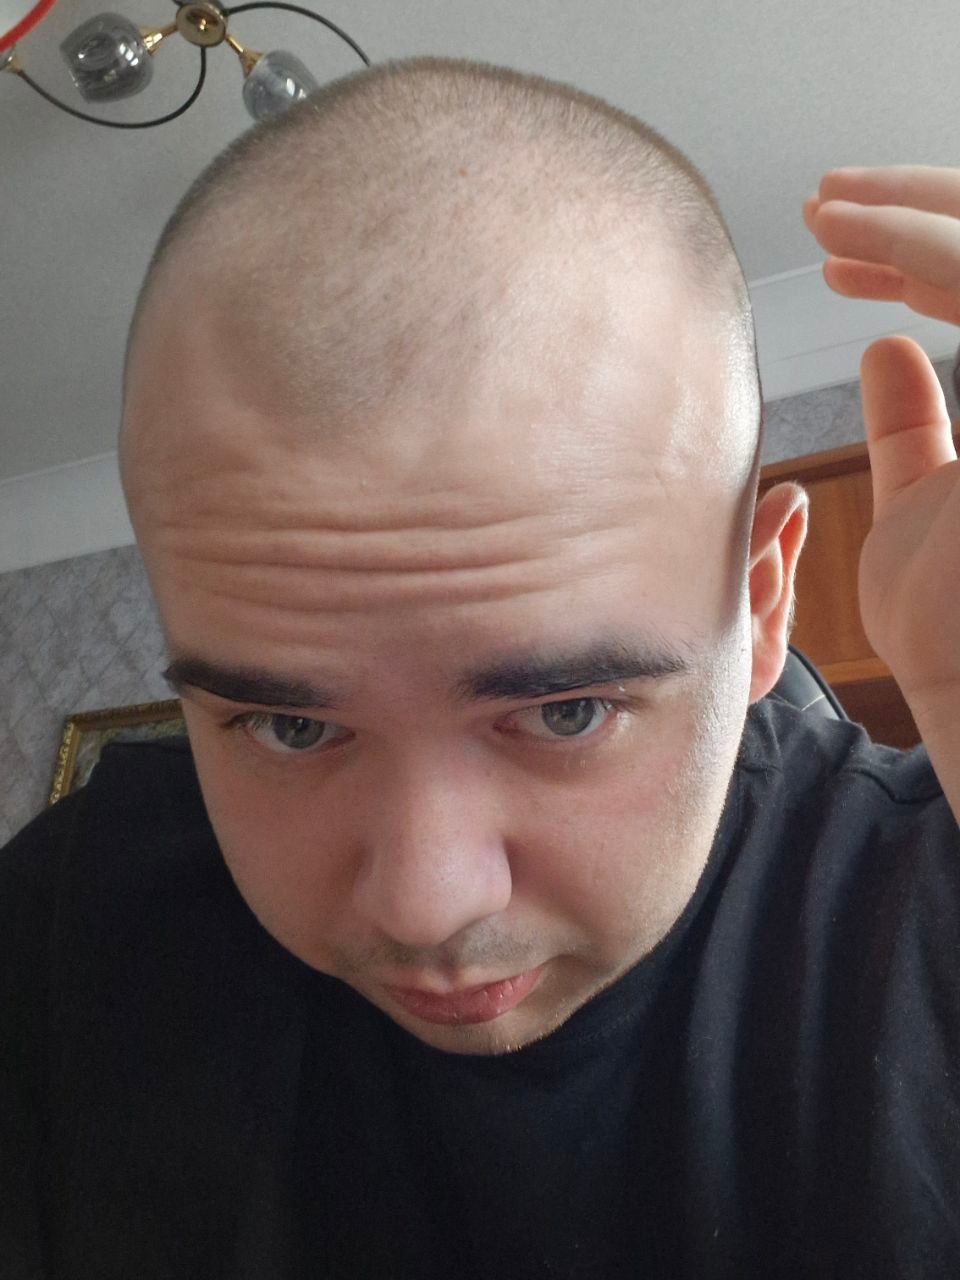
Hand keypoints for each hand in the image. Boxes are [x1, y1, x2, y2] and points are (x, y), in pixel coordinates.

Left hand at [803, 166, 959, 711]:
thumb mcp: (925, 502)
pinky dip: (922, 242)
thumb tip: (890, 348)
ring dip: (910, 212)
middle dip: (916, 211)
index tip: (838, 254)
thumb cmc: (949, 624)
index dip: (920, 259)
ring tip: (826, 207)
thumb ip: (913, 426)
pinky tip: (855, 232)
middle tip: (828, 201)